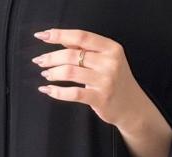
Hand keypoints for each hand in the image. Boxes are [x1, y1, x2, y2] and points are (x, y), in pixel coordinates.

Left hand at [32, 28, 148, 133]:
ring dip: (53, 73)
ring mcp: (106, 81)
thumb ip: (86, 50)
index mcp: (111, 48)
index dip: (59, 35)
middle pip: (72, 55)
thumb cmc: (116, 81)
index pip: (81, 36)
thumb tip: (62, 40)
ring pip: (71, 72)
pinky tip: (47, 90)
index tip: (42, 36)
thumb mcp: (106, 60)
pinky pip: (74, 93)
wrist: (132, 107)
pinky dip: (57, 92)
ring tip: (45, 74)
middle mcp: (110, 62)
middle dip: (51, 57)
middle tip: (39, 61)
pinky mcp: (100, 98)